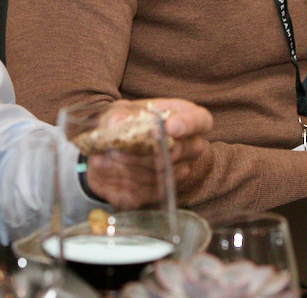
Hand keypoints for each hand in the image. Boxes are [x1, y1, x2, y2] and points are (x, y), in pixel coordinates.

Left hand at [82, 98, 210, 208]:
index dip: (190, 123)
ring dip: (133, 165)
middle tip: (120, 147)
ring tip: (110, 157)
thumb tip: (118, 120)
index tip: (170, 127)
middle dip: (150, 148)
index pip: (201, 120)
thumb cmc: (119, 126)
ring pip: (164, 171)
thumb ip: (116, 116)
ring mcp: (177, 170)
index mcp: (181, 117)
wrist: (105, 154)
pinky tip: (112, 171)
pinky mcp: (162, 191)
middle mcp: (187, 145)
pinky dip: (128, 181)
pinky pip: (151, 191)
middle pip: (183, 150)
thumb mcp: (114, 114)